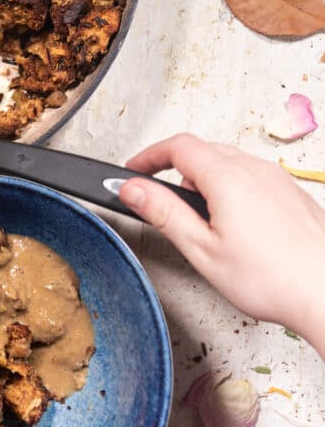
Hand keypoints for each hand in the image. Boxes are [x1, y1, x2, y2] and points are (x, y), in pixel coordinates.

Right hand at [119, 134, 324, 355]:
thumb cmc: (273, 280)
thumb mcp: (202, 250)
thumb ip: (164, 213)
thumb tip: (133, 189)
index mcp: (228, 178)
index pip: (178, 146)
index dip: (150, 155)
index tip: (134, 169)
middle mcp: (256, 170)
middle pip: (204, 150)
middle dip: (175, 168)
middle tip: (159, 196)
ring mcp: (278, 180)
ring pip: (230, 163)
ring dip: (205, 179)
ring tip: (199, 219)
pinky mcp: (293, 194)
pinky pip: (253, 176)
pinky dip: (232, 188)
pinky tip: (235, 225)